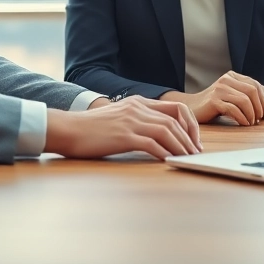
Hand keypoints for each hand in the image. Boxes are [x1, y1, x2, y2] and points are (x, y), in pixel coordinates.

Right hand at [45, 97, 202, 159]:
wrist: (68, 129)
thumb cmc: (89, 128)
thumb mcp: (117, 116)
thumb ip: (134, 119)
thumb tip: (153, 134)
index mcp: (137, 102)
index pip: (174, 108)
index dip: (189, 123)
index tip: (193, 138)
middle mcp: (137, 108)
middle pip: (174, 120)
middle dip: (189, 137)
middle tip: (195, 152)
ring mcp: (130, 121)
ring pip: (167, 131)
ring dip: (181, 146)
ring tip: (187, 158)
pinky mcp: (124, 136)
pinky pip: (152, 144)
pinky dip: (165, 153)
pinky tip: (170, 161)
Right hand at [162, 71, 263, 125]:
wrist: (191, 108)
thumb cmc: (214, 105)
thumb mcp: (230, 96)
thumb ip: (245, 96)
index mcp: (231, 76)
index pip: (254, 85)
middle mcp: (226, 79)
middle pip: (252, 91)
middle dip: (260, 107)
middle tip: (260, 119)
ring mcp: (219, 89)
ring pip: (244, 100)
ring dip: (252, 114)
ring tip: (251, 123)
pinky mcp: (214, 100)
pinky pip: (234, 109)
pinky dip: (242, 118)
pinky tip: (244, 124)